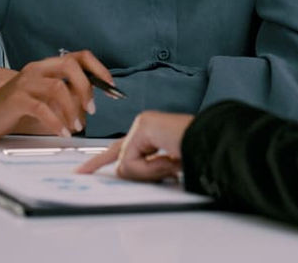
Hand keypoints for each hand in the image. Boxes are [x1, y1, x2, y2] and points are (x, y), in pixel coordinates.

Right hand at [0, 49, 114, 141]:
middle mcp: (36, 69)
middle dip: (86, 87)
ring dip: (73, 109)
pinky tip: (62, 132)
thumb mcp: (44, 100)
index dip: (98, 68)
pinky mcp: (16, 99)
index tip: (110, 86)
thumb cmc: (14, 109)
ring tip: (76, 126)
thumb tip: (89, 108)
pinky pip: (42, 108)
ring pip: (58, 88)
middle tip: (91, 109)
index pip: (78, 56)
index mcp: (45, 67)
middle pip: (70, 66)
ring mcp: (25, 82)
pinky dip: (56, 122)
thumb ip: (64, 99)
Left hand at [75, 111, 192, 180]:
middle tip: (111, 172)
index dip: (100, 161)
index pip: (121, 150)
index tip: (82, 171)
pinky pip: (131, 161)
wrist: (215, 146)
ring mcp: (143, 124)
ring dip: (149, 173)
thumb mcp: (165, 170)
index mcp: (152, 136)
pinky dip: (150, 170)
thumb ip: (144, 170)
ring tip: (173, 166)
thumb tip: (123, 172)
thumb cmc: (198, 158)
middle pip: (118, 156)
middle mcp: (145, 126)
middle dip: (114, 168)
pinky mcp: (143, 126)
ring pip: (125, 164)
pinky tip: (171, 161)